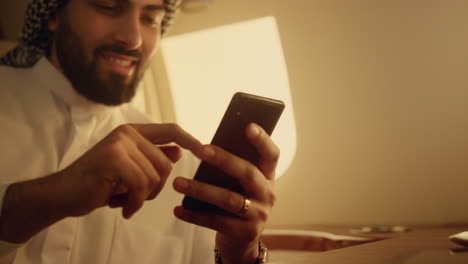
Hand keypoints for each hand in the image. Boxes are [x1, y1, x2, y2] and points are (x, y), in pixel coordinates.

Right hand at [59, 123, 201, 218]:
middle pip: (165, 163)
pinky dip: (134, 203)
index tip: (204, 149)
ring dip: (142, 197)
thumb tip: (179, 151)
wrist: (64, 193)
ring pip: (155, 176)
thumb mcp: (130, 169)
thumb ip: (152, 158)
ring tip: (125, 200)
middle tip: (136, 197)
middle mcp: (128, 133)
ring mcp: (120, 144)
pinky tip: (123, 208)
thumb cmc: (98, 182)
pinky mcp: (113, 158)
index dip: (190, 139)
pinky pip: (141, 185)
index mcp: (134, 132)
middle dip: (156, 187)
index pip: (170, 129)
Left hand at [172, 123, 278, 263]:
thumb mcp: (240, 184)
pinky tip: (178, 209)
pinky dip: (195, 215)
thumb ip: (232, 167)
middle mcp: (268, 194)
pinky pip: (217, 222)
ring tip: (177, 182)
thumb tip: (207, 147)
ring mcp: (259, 215)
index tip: (247, 125)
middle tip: (199, 149)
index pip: (271, 154)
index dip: (262, 140)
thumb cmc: (236, 201)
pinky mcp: (246, 233)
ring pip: (229, 199)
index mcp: (267, 176)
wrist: (241, 241)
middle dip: (223, 159)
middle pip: (248, 173)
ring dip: (201, 189)